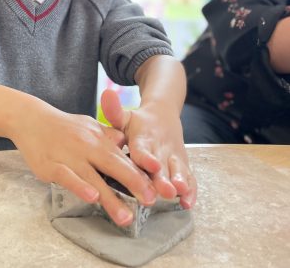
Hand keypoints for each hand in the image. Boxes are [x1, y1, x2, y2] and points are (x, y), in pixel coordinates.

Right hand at [8, 97, 158, 226]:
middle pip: (113, 165)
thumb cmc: (63, 125)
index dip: (139, 173)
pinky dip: (80, 187)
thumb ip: (108, 135)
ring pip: (92, 178)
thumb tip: (124, 143)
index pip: (122, 157)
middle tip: (149, 201)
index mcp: (98, 137)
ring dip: (110, 198)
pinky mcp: (51, 166)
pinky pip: (68, 177)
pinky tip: (91, 198)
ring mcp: (69, 156)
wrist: (31, 119)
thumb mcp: (89, 124)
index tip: (155, 189)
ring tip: (125, 217)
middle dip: (133, 183)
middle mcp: (86, 146)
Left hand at [101, 89, 196, 208]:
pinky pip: (189, 178)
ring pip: (177, 171)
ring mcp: (173, 157)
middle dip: (164, 178)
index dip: (146, 157)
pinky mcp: (182, 164)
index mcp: (143, 137)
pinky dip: (191, 190)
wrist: (163, 115)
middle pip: (162, 165)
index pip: (143, 148)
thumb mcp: (125, 116)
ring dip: (179, 181)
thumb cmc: (138, 122)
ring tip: (179, 192)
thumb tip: (106, 94)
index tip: (150, 164)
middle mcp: (160, 148)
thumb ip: (114, 111)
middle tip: (165, 190)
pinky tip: (188, 202)